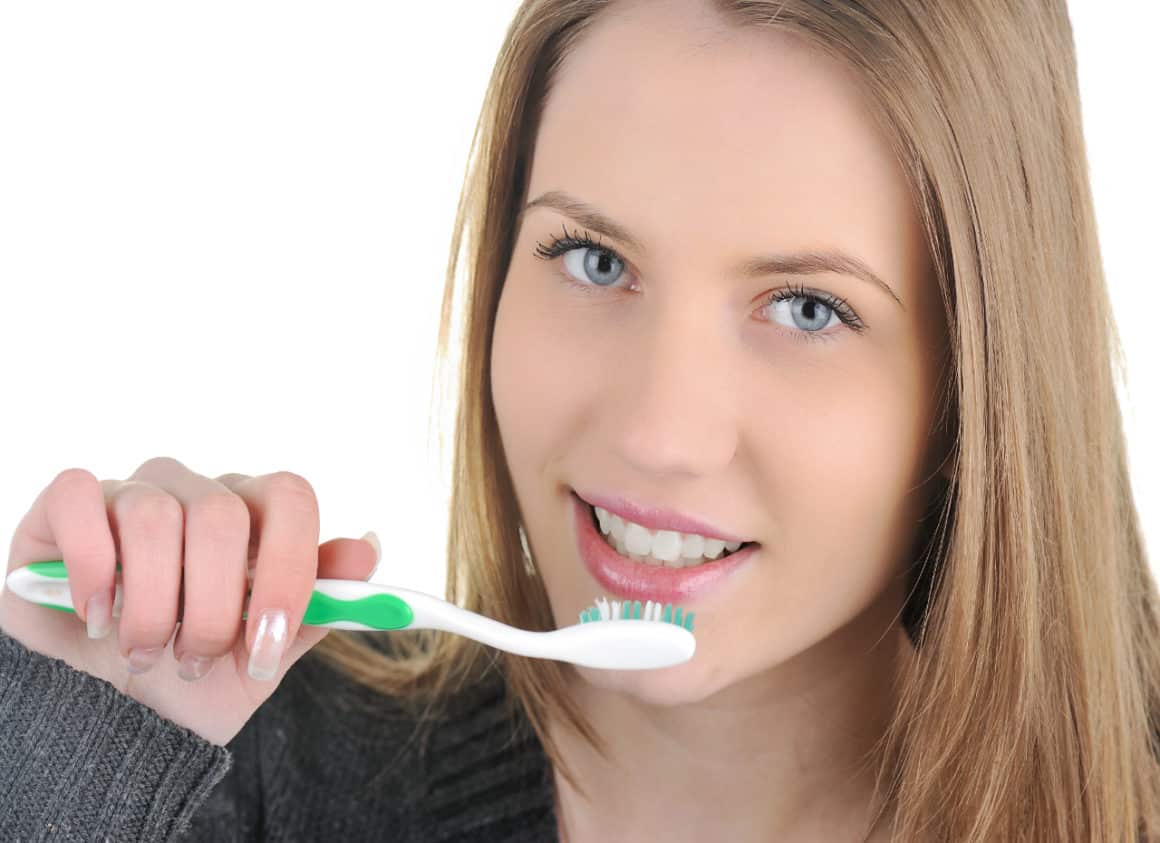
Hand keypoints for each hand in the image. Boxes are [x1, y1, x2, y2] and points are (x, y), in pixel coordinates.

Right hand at [0, 456, 379, 745]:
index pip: (291, 498)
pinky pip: (82, 498)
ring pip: (155, 518)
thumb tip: (367, 548)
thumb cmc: (186, 685)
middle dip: (214, 608)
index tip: (270, 642)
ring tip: (146, 654)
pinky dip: (93, 570)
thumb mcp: (261, 659)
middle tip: (196, 660)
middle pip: (223, 515)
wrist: (101, 721)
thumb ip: (315, 607)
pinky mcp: (69, 505)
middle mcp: (197, 494)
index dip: (288, 568)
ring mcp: (133, 493)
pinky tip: (97, 619)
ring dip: (154, 607)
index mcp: (254, 520)